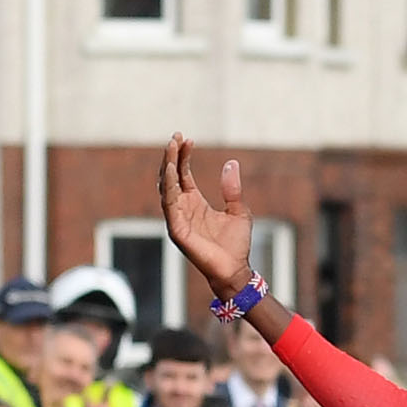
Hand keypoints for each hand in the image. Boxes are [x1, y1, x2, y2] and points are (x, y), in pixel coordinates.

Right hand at [159, 136, 254, 300]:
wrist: (235, 270)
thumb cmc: (236, 244)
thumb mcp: (239, 210)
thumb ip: (232, 189)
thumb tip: (231, 163)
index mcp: (195, 202)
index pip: (184, 173)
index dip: (183, 156)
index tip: (187, 139)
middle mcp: (183, 208)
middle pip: (171, 176)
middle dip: (172, 155)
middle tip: (176, 136)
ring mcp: (177, 218)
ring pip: (167, 186)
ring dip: (168, 165)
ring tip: (172, 146)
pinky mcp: (177, 228)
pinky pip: (169, 203)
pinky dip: (169, 185)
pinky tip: (171, 169)